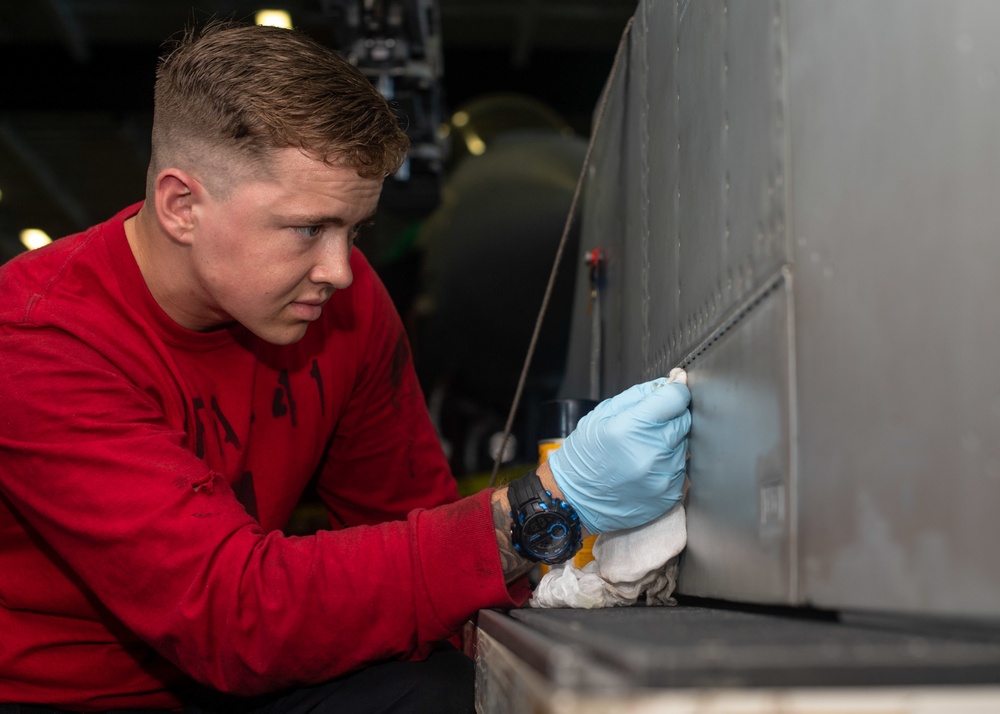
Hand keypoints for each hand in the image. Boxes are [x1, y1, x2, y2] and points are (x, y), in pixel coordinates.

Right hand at [548, 376, 690, 533]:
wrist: (576, 499)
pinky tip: (646, 468)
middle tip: (646, 427)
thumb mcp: (603, 414)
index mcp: (632, 427)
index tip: (671, 389)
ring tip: (642, 450)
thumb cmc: (585, 456)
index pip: (676, 398)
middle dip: (669, 417)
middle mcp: (653, 453)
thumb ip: (640, 395)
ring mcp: (664, 476)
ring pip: (684, 444)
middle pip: (684, 419)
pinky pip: (681, 468)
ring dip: (669, 442)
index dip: (674, 390)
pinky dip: (668, 464)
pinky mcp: (670, 494)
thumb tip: (672, 382)